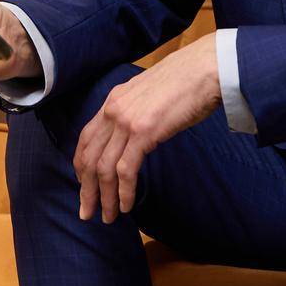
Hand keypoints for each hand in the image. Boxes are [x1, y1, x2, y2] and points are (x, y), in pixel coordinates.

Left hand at [74, 33, 220, 222]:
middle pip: (89, 157)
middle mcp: (113, 110)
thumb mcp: (149, 94)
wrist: (205, 69)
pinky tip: (127, 205)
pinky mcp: (144, 131)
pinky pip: (126, 169)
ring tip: (109, 216)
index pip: (85, 138)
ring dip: (105, 197)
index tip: (83, 185)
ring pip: (104, 168)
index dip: (81, 166)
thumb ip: (136, 111)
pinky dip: (124, 192)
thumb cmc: (186, 81)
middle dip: (86, 189)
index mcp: (113, 100)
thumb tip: (136, 133)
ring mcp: (127, 120)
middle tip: (87, 212)